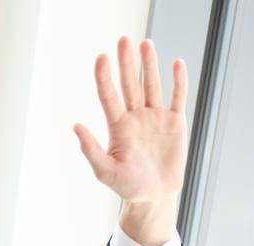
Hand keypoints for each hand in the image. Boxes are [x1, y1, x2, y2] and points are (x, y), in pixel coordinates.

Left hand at [74, 37, 187, 231]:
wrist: (155, 197)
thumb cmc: (128, 187)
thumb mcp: (106, 171)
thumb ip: (91, 149)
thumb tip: (75, 126)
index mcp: (118, 127)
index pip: (109, 96)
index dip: (104, 77)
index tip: (101, 57)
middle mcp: (136, 118)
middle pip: (130, 84)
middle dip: (126, 63)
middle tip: (123, 40)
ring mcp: (156, 118)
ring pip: (152, 85)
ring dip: (149, 65)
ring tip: (145, 44)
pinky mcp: (175, 123)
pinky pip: (178, 97)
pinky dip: (178, 81)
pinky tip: (176, 63)